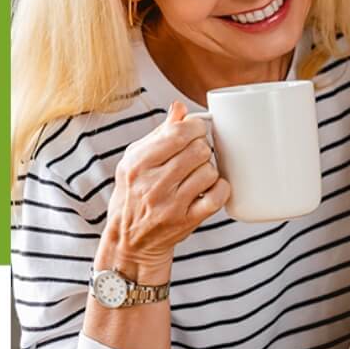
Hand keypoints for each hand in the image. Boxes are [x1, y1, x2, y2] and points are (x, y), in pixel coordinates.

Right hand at [100, 101, 230, 280]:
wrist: (129, 240)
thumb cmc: (132, 195)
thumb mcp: (134, 162)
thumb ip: (158, 134)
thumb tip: (180, 108)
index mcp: (137, 164)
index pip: (178, 134)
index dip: (195, 127)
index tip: (197, 130)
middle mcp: (152, 184)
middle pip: (198, 150)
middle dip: (203, 148)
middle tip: (198, 154)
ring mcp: (170, 205)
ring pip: (209, 171)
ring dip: (209, 169)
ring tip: (198, 174)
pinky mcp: (187, 221)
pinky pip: (217, 196)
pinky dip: (220, 189)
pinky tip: (210, 188)